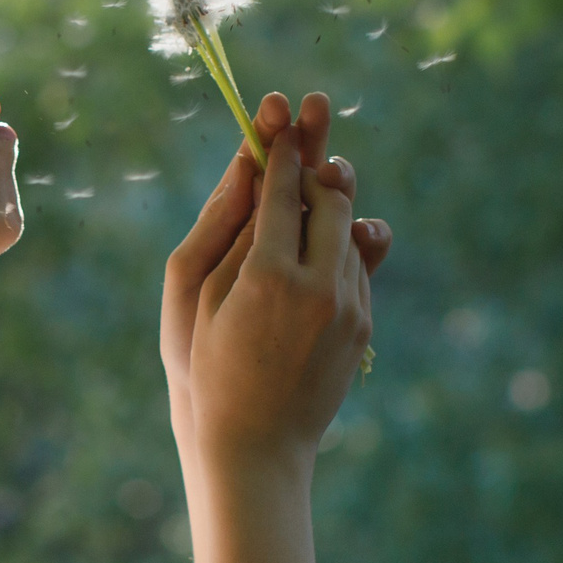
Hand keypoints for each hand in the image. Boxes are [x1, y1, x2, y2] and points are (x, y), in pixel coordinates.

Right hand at [163, 93, 389, 467]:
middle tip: (311, 137)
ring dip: (334, 204)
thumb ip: (229, 230)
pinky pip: (359, 267)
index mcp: (267, 277)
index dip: (280, 150)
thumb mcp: (198, 297)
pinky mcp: (363, 327)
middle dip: (319, 165)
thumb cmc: (207, 368)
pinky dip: (342, 246)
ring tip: (321, 181)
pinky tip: (326, 242)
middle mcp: (318, 288)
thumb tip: (252, 171)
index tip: (279, 118)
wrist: (256, 444)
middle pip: (332, 199)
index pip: (280, 191)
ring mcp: (348, 309)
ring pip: (353, 230)